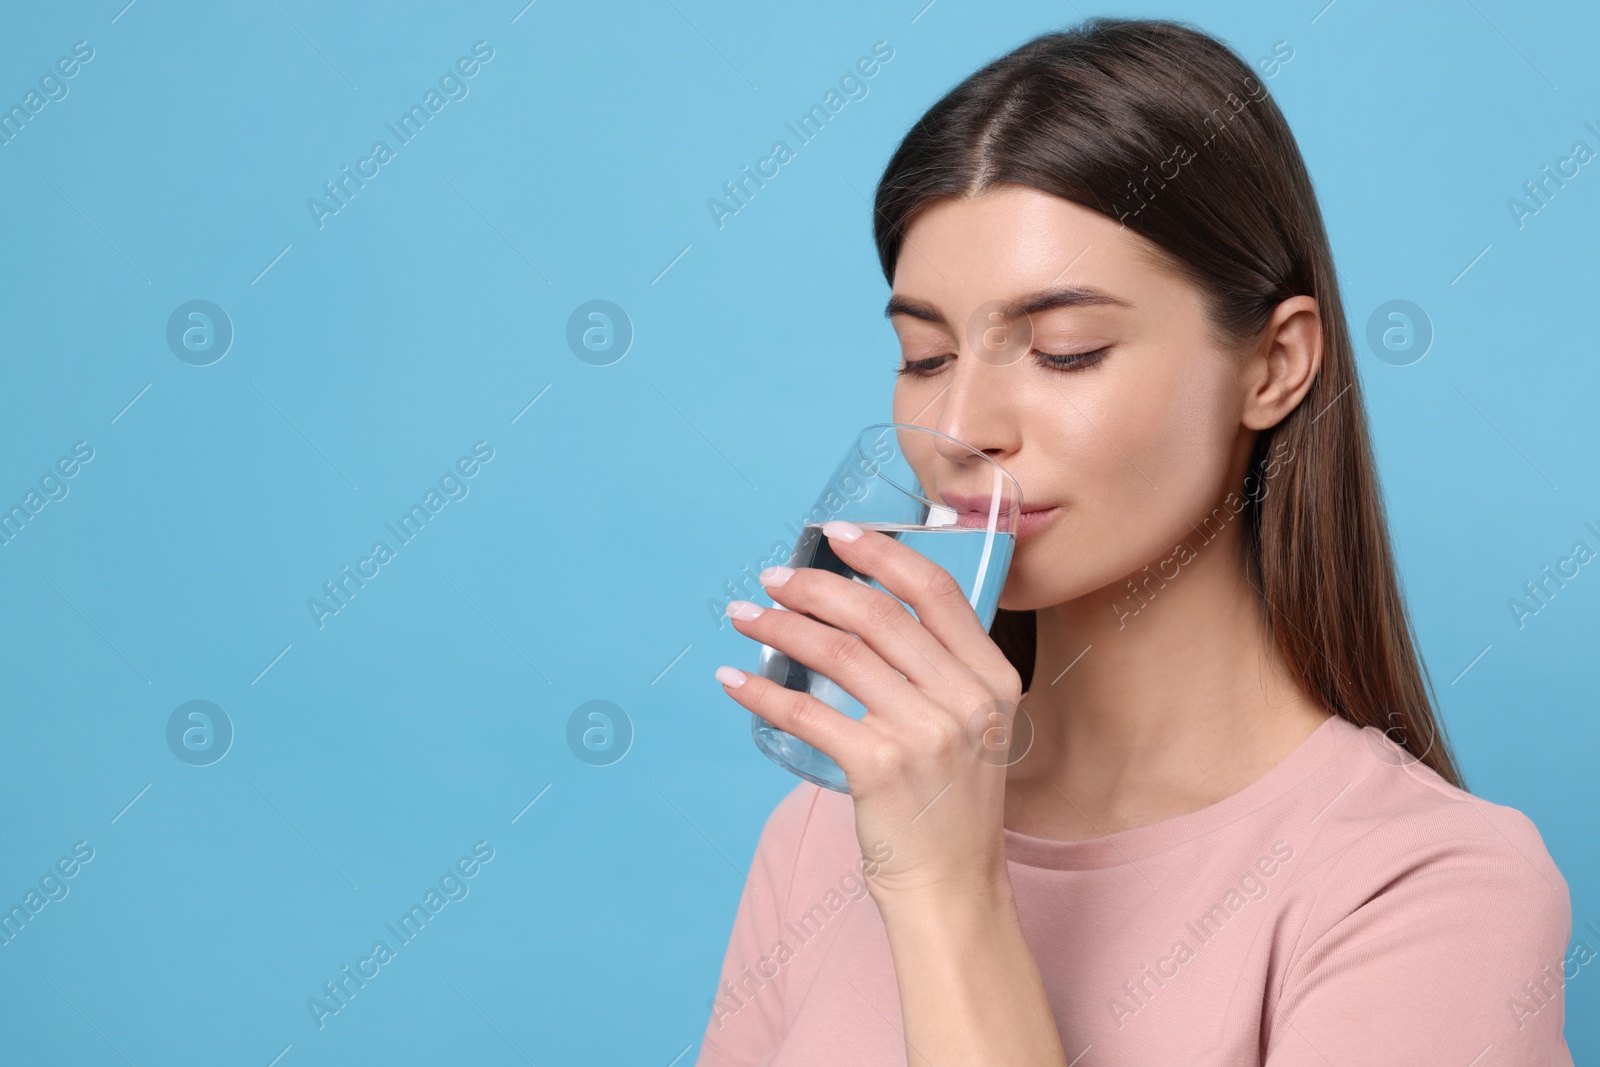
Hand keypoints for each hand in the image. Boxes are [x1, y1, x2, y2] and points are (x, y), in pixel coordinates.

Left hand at [715, 519, 1023, 904]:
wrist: (953, 888)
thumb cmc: (951, 804)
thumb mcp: (974, 726)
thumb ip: (940, 670)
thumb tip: (862, 610)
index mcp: (993, 677)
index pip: (935, 592)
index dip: (882, 554)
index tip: (837, 535)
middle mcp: (964, 698)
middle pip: (877, 616)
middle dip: (815, 587)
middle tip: (774, 579)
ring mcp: (924, 733)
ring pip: (837, 654)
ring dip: (781, 629)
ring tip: (746, 617)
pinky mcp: (879, 767)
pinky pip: (806, 711)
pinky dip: (763, 691)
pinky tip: (736, 680)